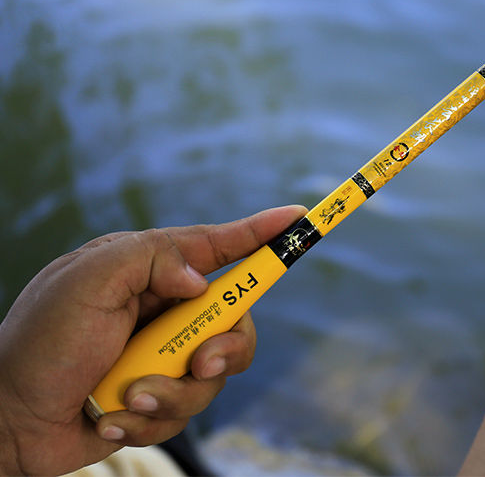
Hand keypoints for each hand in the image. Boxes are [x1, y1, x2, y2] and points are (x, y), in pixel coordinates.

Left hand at [0, 204, 305, 474]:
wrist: (7, 419)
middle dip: (226, 345)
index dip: (262, 233)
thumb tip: (201, 282)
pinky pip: (188, 408)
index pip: (221, 247)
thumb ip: (150, 259)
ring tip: (129, 397)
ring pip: (216, 372)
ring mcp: (165, 354)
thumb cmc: (39, 342)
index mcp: (152, 271)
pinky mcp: (160, 396)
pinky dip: (151, 418)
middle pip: (236, 319)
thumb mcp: (87, 279)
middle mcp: (166, 310)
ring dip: (173, 391)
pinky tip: (112, 417)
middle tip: (200, 360)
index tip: (300, 218)